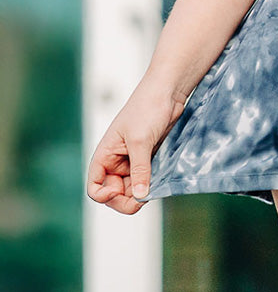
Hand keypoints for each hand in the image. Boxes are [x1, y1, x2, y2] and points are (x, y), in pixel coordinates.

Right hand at [86, 80, 185, 213]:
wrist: (168, 91)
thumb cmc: (147, 108)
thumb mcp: (140, 141)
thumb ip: (140, 170)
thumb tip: (140, 196)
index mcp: (105, 155)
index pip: (95, 187)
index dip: (103, 196)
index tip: (117, 192)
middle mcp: (116, 161)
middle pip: (114, 194)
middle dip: (126, 199)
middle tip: (143, 198)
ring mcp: (133, 161)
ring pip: (132, 190)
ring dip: (141, 193)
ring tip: (153, 188)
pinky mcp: (149, 159)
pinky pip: (146, 180)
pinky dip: (151, 185)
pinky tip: (159, 183)